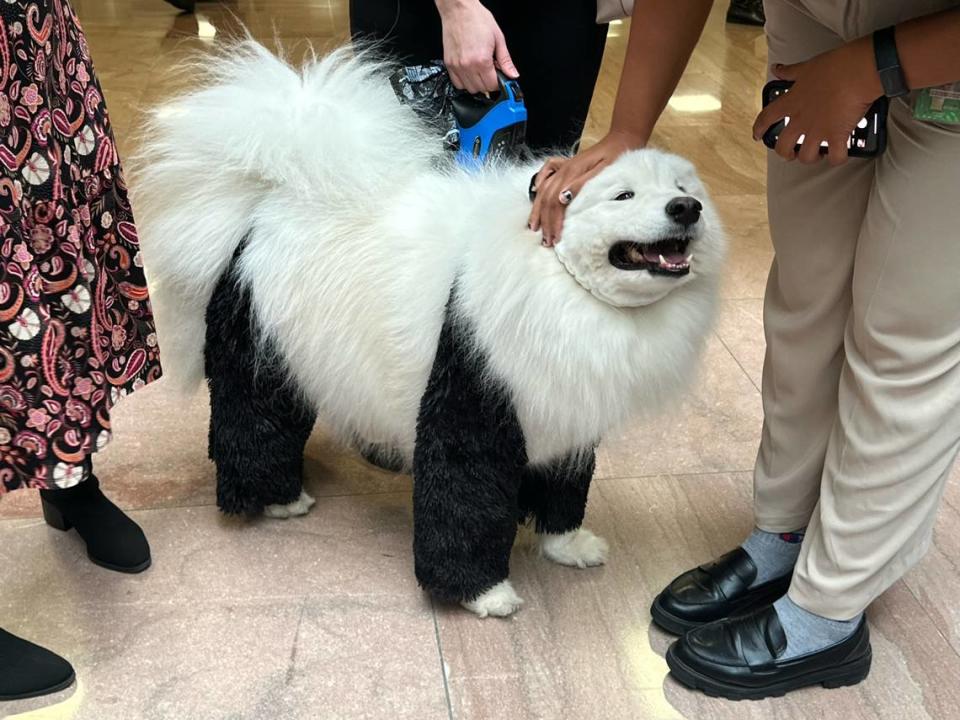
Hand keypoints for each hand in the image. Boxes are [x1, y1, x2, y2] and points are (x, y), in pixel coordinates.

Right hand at [435, 0, 517, 93]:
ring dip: (477, 83)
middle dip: (489, 82)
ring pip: (470, 89)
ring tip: (480, 70)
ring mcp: (457, 66)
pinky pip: (457, 84)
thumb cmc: (477, 19)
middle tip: (491, 70)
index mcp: (482, 60)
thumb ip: (506, 60)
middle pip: (482, 89)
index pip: (493, 85)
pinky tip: (470, 71)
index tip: (500, 75)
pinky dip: (465, 82)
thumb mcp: (498, 38)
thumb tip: (513, 74)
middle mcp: (468, 65)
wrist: (459, 9)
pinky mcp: (449, 64)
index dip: (499, 82)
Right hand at [528, 130, 642, 245]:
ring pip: (543, 189)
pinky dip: (539, 181)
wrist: (622, 138)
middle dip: (545, 221)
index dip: (554, 222)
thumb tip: (563, 199)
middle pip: (546, 199)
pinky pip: (547, 172)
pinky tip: (535, 191)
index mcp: (572, 172)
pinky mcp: (566, 164)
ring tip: (535, 226)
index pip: (555, 202)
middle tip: (546, 240)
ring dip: (538, 209)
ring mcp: (563, 166)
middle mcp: (564, 169)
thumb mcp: (603, 172)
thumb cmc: (616, 156)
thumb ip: (581, 185)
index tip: (555, 238)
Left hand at [752, 38, 883, 165]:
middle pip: (783, 146)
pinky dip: (837, 158)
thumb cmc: (834, 66)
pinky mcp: (837, 135)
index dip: (759, 128)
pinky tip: (838, 154)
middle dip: (785, 153)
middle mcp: (801, 120)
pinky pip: (835, 157)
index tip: (757, 135)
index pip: (766, 118)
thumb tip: (778, 69)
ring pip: (806, 157)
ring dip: (810, 158)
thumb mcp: (806, 67)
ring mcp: (818, 130)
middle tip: (792, 153)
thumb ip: (790, 72)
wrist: (857, 71)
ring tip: (817, 154)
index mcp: (792, 103)